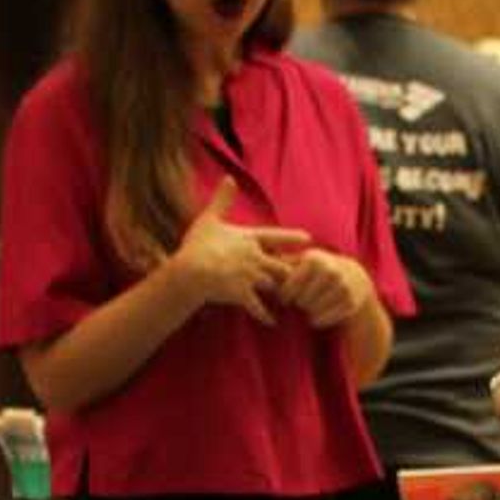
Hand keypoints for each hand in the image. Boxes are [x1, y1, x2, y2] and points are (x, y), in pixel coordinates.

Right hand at [163, 175, 310, 317]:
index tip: (309, 239)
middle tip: (307, 277)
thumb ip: (222, 200)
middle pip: (283, 265)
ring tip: (295, 300)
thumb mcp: (209, 218)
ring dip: (284, 293)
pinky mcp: (243, 295)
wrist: (190, 270)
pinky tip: (273, 322)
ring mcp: (251, 277)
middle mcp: (255, 258)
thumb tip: (228, 178)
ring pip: (276, 286)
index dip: (293, 238)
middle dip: (293, 272)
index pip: (276, 237)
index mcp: (249, 239)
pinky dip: (266, 316)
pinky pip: (259, 308)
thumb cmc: (197, 244)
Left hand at [273, 247, 375, 329]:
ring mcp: (342, 288)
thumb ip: (282, 262)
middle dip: (298, 303)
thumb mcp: (304, 260)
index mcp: (314, 260)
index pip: (288, 288)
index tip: (285, 296)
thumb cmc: (320, 268)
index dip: (284, 295)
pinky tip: (317, 315)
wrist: (355, 277)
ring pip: (311, 312)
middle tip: (301, 300)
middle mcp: (330, 272)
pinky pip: (322, 321)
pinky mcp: (349, 303)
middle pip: (300, 302)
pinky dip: (317, 321)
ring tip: (310, 305)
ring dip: (308, 312)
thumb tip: (255, 262)